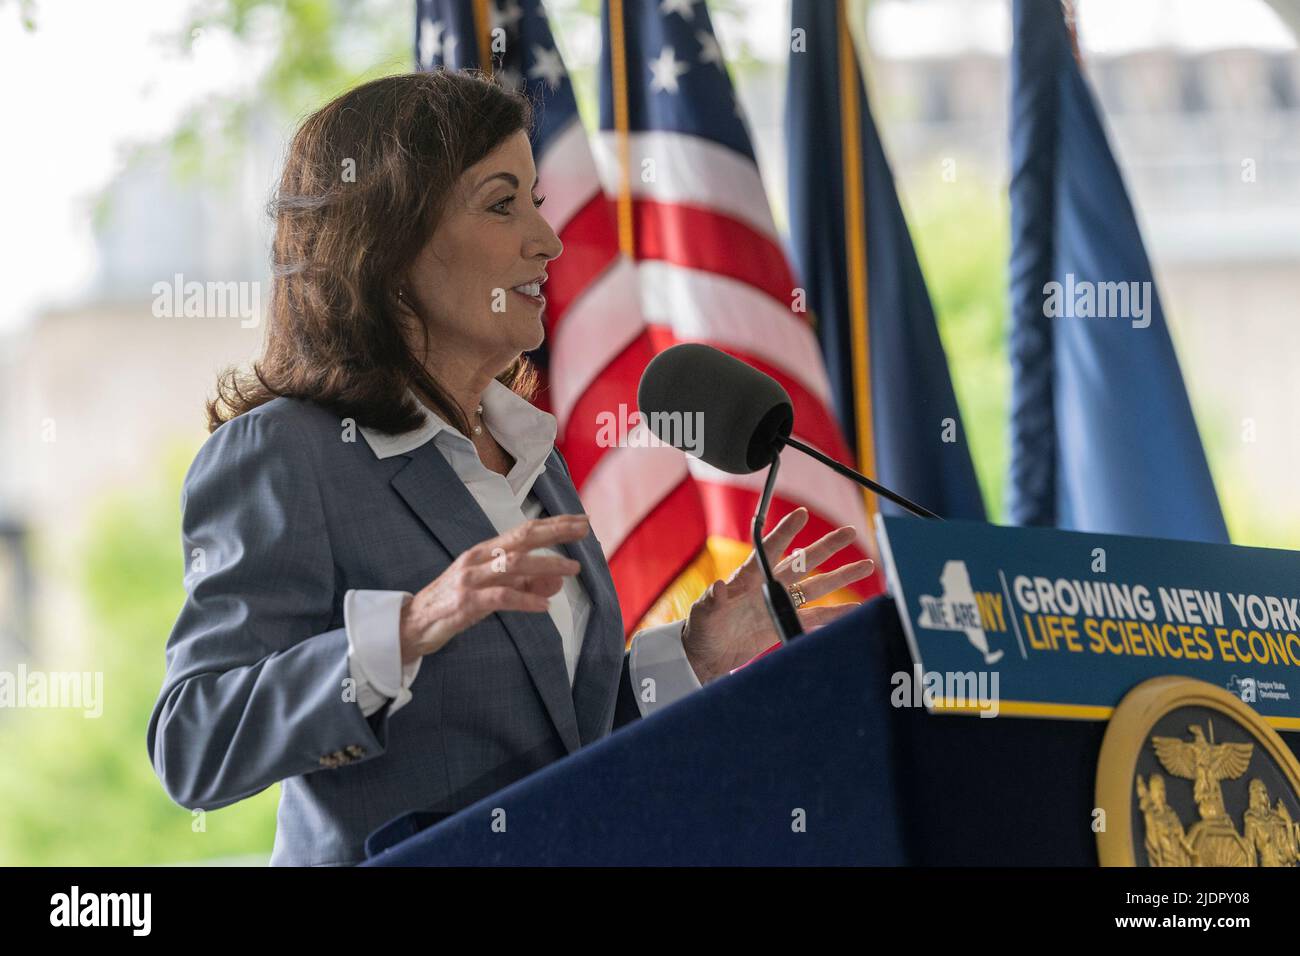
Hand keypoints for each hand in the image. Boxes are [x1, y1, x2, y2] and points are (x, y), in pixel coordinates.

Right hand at [398, 514, 589, 664]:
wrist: (412, 624)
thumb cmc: (453, 603)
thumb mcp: (492, 589)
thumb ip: (525, 583)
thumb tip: (558, 580)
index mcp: (485, 551)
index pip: (524, 530)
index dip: (554, 524)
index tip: (581, 521)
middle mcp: (478, 558)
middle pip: (522, 538)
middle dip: (555, 532)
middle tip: (585, 530)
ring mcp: (470, 579)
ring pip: (514, 565)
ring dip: (547, 565)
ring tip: (574, 569)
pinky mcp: (465, 602)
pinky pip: (500, 597)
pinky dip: (525, 599)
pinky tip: (544, 606)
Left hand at [680, 507, 873, 682]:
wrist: (706, 653)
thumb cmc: (701, 628)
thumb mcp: (703, 612)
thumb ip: (713, 600)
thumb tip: (718, 587)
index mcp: (747, 577)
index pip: (769, 549)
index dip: (785, 532)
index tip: (802, 514)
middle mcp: (768, 586)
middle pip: (804, 562)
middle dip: (827, 547)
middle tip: (850, 531)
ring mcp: (778, 605)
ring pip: (817, 587)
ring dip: (841, 577)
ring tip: (866, 566)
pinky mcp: (783, 624)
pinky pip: (814, 618)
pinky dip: (835, 614)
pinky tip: (855, 609)